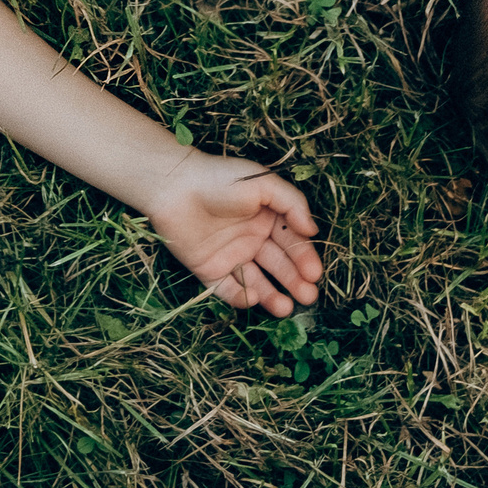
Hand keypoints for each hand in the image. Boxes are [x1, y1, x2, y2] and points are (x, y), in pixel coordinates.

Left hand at [143, 152, 323, 316]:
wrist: (173, 187)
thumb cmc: (220, 179)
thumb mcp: (263, 183)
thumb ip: (292, 203)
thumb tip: (313, 230)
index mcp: (267, 217)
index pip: (292, 242)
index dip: (305, 257)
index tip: (314, 273)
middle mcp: (252, 238)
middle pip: (278, 264)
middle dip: (294, 281)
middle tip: (308, 296)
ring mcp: (231, 255)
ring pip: (257, 281)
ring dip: (272, 295)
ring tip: (286, 308)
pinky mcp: (209, 269)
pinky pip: (228, 288)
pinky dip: (240, 297)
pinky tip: (253, 299)